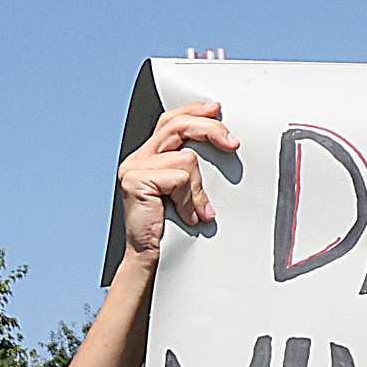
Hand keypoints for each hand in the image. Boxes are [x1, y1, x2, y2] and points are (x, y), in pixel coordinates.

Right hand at [115, 99, 227, 271]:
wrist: (148, 256)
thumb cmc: (168, 227)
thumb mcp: (183, 191)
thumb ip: (190, 169)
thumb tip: (221, 146)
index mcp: (147, 156)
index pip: (170, 121)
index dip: (193, 111)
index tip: (216, 110)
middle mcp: (137, 159)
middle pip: (177, 126)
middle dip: (210, 130)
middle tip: (232, 144)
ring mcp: (134, 169)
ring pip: (185, 158)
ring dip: (198, 188)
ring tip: (198, 210)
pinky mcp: (136, 182)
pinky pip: (179, 180)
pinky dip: (190, 200)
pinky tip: (188, 216)